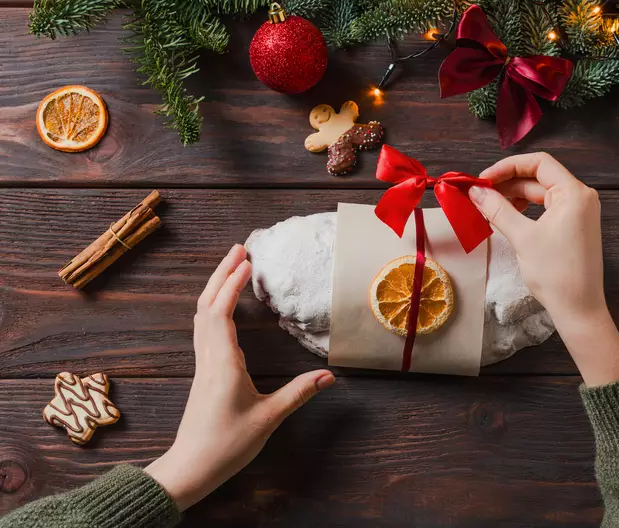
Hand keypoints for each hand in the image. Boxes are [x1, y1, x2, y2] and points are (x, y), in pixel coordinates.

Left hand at [145, 244, 333, 509]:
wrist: (190, 468)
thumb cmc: (226, 445)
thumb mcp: (268, 419)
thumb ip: (298, 394)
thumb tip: (329, 376)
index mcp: (222, 363)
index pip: (220, 312)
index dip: (231, 283)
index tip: (247, 261)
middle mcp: (208, 358)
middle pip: (205, 305)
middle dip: (220, 274)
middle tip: (239, 249)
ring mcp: (202, 364)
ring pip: (201, 316)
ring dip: (214, 287)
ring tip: (231, 267)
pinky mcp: (203, 372)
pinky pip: (203, 329)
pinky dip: (213, 307)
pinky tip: (223, 305)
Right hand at [469, 153, 618, 385]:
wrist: (579, 309)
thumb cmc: (556, 274)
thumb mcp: (522, 237)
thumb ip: (497, 209)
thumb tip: (474, 192)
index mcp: (574, 193)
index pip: (539, 163)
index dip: (507, 167)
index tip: (483, 179)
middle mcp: (581, 197)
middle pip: (539, 176)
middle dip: (508, 183)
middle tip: (480, 194)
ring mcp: (579, 212)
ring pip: (541, 192)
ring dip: (515, 196)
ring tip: (490, 206)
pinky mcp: (574, 226)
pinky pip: (547, 208)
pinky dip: (526, 209)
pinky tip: (508, 216)